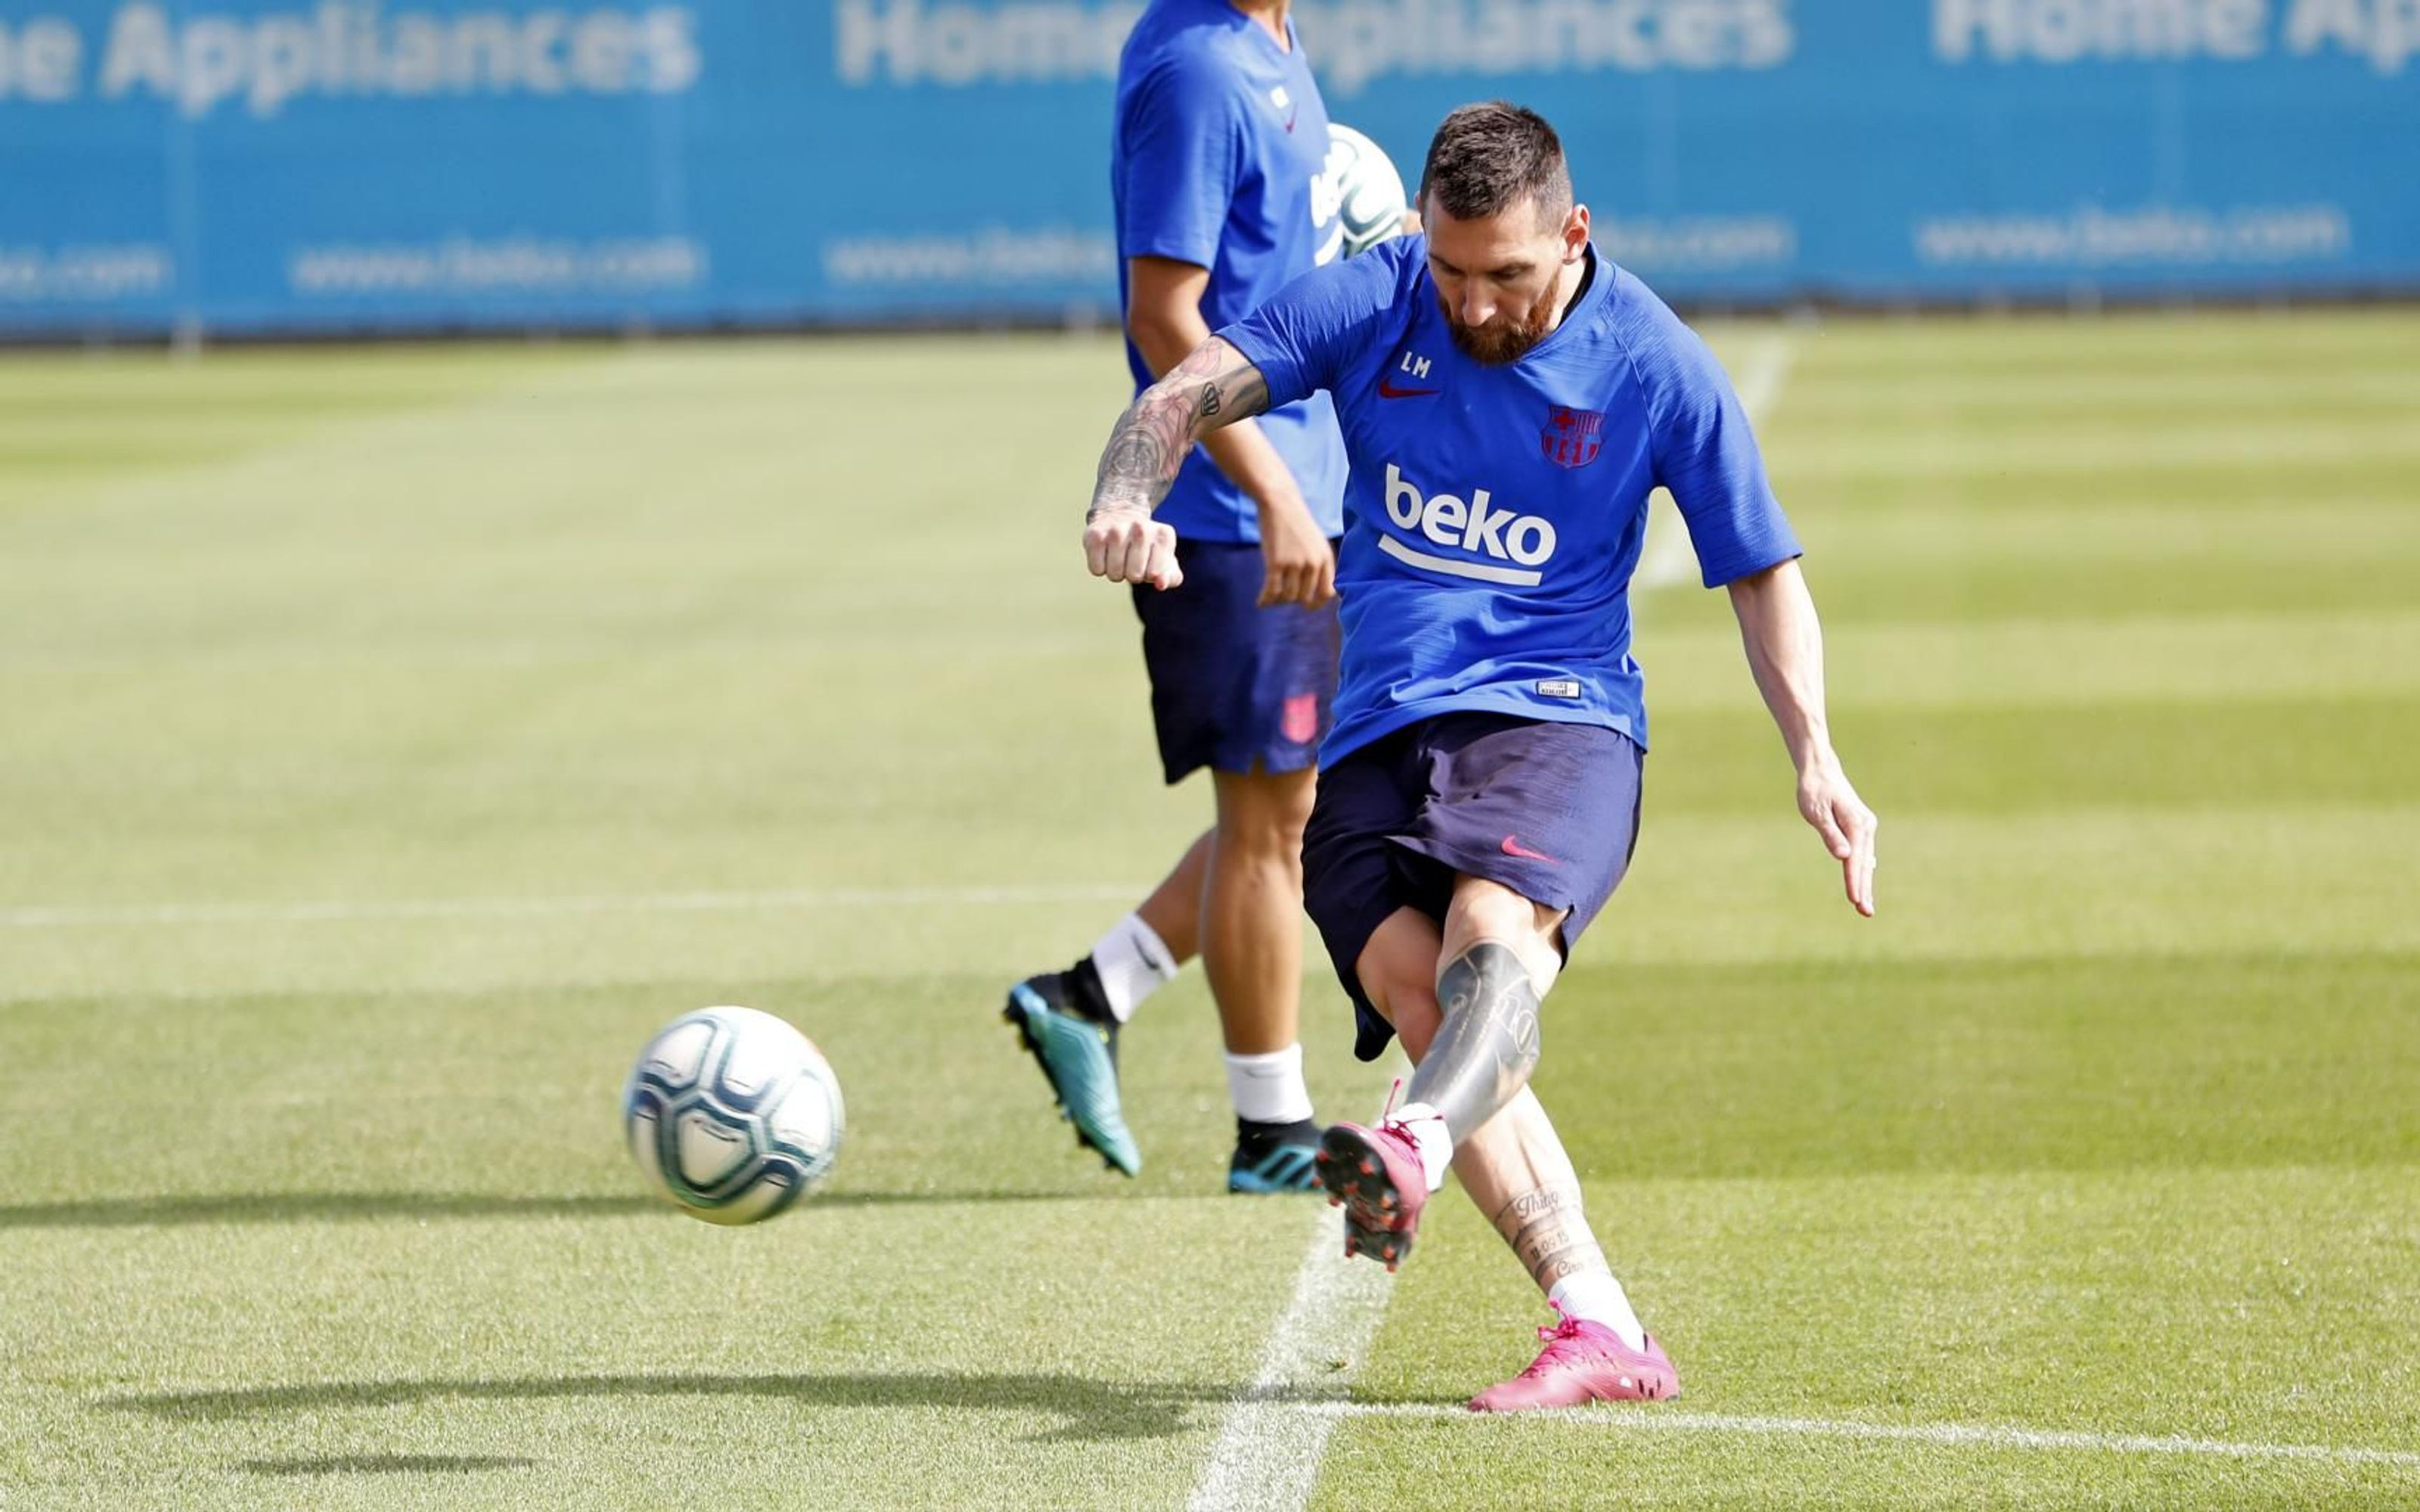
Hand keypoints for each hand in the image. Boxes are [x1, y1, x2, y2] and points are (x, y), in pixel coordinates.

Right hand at [1085, 506, 1182, 590]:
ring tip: (1119, 555)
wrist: (1119, 516)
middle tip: (1131, 558)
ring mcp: (1117, 530)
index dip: (1149, 575)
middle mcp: (1141, 529)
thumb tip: (1160, 584)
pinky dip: (1100, 567)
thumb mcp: (1164, 561)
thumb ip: (1171, 578)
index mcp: (1163, 536)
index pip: (1154, 575)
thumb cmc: (1146, 547)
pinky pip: (1097, 570)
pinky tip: (1105, 552)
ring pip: (1114, 574)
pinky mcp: (1096, 535)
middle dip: (1132, 575)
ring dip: (1116, 572)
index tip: (1148, 560)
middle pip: (1134, 576)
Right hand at [1255, 489, 1335, 607]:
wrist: (1279, 502)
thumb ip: (1318, 565)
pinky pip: (1271, 591)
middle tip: (1282, 596)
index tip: (1306, 605)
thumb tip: (1316, 595)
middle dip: (1293, 600)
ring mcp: (1295, 563)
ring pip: (1287, 597)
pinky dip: (1265, 600)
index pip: (1327, 593)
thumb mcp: (1316, 543)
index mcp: (1326, 558)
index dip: (1316, 603)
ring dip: (1277, 601)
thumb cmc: (1295, 523)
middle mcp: (1313, 563)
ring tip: (1269, 597)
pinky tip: (1260, 602)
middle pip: (1304, 598)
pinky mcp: (1276, 563)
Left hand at [1797, 754, 1876, 916]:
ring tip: (1865, 905)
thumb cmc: (1814, 790)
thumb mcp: (1816, 812)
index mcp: (1856, 824)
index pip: (1854, 859)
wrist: (1821, 770)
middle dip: (1864, 888)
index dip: (1854, 881)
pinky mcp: (1860, 826)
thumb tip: (1844, 856)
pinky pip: (1864, 853)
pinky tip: (1864, 880)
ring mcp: (1865, 826)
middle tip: (1866, 912)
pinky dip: (1863, 869)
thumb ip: (1830, 834)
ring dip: (1865, 882)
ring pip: (1865, 860)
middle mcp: (1865, 826)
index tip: (1854, 900)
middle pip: (1864, 863)